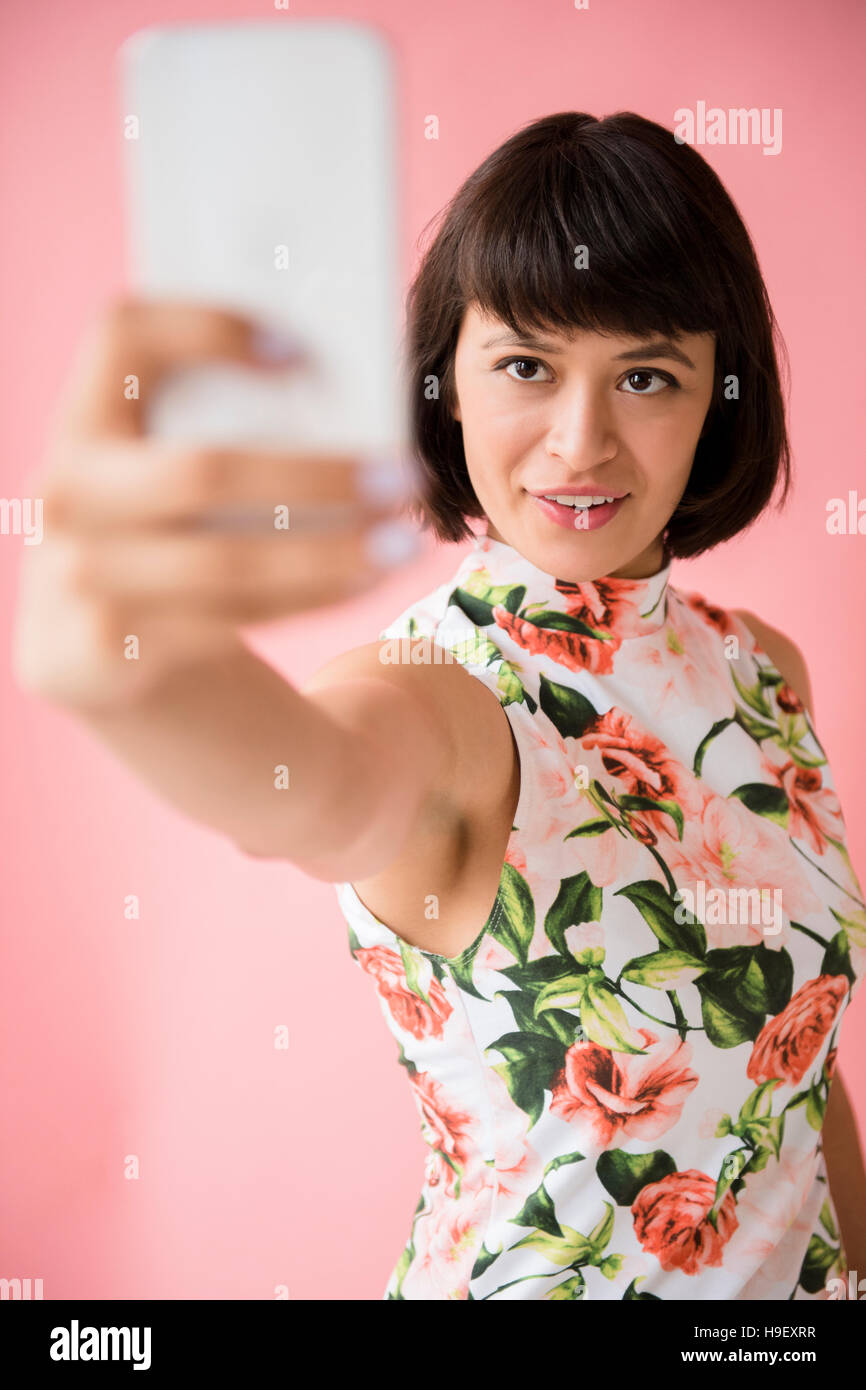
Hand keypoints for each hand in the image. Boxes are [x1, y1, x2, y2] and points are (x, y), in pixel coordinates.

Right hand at [12, 297, 419, 710]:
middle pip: (202, 471)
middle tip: (405, 475)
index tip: (300, 349)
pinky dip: (313, 596)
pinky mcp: (115, 644)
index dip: (206, 327)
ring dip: (332, 553)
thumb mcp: (158, 465)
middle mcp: (69, 492)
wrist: (85, 642)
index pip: (123, 336)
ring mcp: (84, 575)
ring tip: (404, 543)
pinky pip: (236, 616)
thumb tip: (349, 407)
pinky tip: (368, 579)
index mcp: (84, 419)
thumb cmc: (157, 525)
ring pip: (229, 562)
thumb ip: (219, 426)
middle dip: (316, 474)